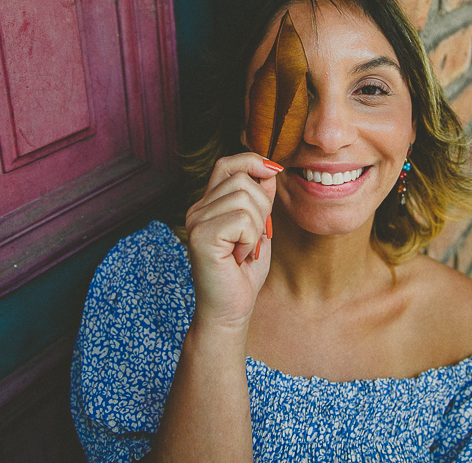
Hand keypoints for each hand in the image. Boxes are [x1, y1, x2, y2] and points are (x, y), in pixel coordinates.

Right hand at [184, 153, 280, 332]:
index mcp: (208, 204)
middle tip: (253, 239)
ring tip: (244, 250)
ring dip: (257, 228)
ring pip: (245, 199)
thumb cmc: (244, 273)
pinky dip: (250, 240)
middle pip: (243, 180)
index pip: (227, 164)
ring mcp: (196, 221)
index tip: (275, 171)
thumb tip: (268, 169)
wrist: (230, 311)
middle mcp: (197, 209)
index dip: (252, 161)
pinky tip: (239, 257)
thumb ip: (260, 200)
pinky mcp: (201, 236)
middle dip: (263, 208)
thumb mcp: (259, 229)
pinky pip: (243, 220)